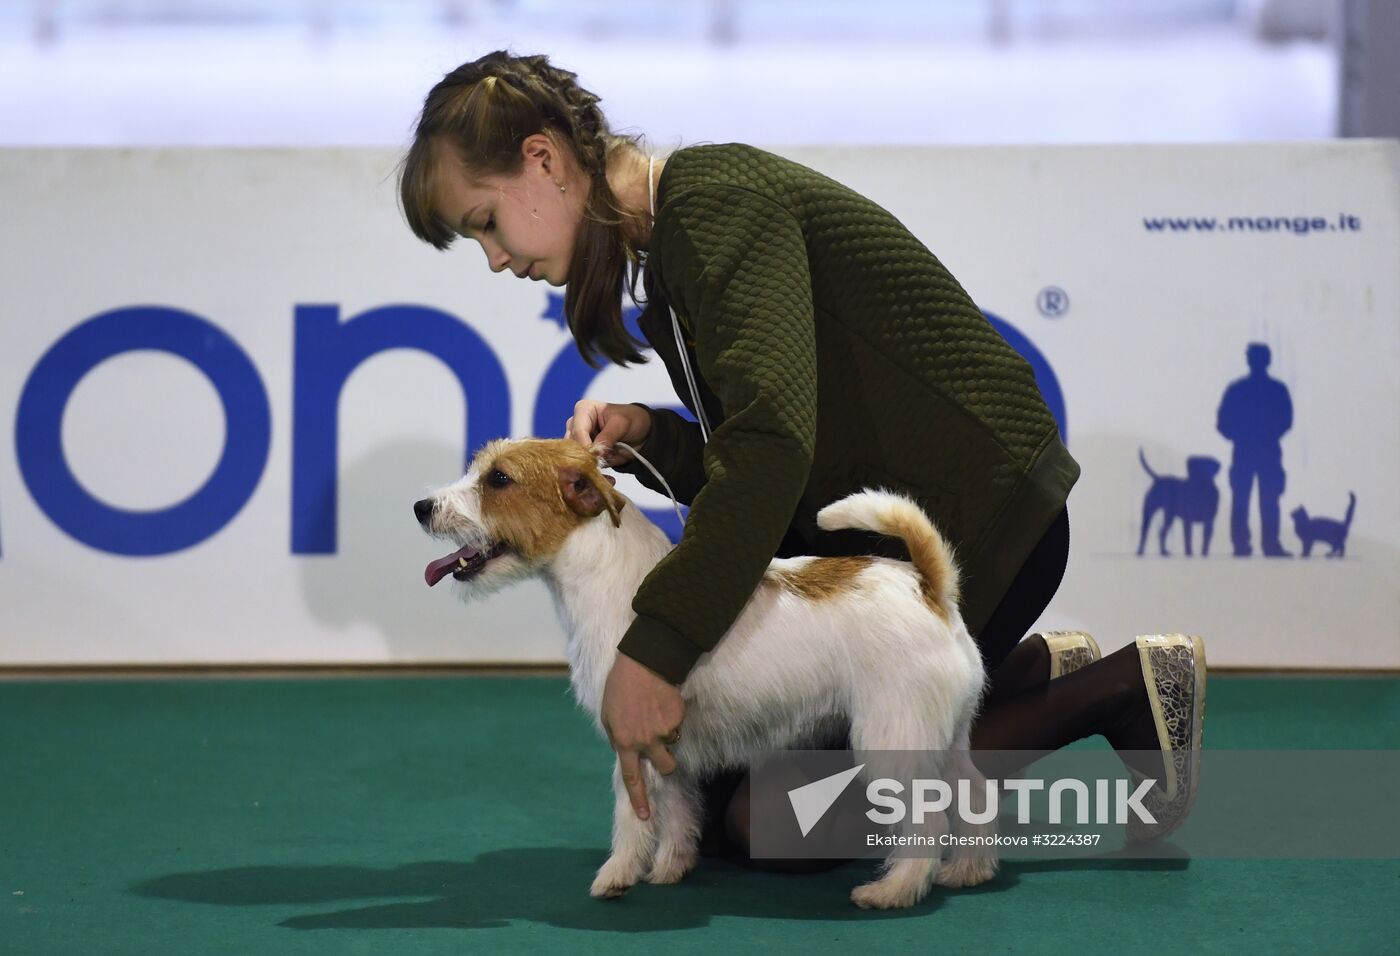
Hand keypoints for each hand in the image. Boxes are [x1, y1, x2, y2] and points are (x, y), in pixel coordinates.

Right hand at [565, 400, 650, 467]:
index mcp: (583, 410)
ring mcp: (578, 441)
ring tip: (600, 473)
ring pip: (574, 457)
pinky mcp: (584, 455)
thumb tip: (597, 453)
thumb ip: (608, 437)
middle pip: (572, 445)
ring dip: (586, 467)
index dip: (586, 445)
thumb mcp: (621, 424)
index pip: (578, 430)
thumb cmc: (631, 420)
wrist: (642, 432)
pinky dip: (590, 473)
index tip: (596, 457)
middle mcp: (576, 425)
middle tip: (596, 467)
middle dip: (584, 458)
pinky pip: (582, 466)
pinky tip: (602, 477)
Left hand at [601, 653, 684, 820]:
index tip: (645, 816)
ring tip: (657, 715)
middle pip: (665, 767)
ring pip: (673, 745)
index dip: (639, 799)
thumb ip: (616, 738)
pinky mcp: (678, 719)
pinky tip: (662, 701)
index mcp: (624, 742)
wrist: (644, 663)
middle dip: (666, 762)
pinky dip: (672, 717)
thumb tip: (624, 751)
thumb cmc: (620, 688)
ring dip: (669, 737)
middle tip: (661, 747)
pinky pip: (678, 725)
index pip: (632, 778)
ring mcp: (664, 731)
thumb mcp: (607, 715)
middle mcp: (645, 741)